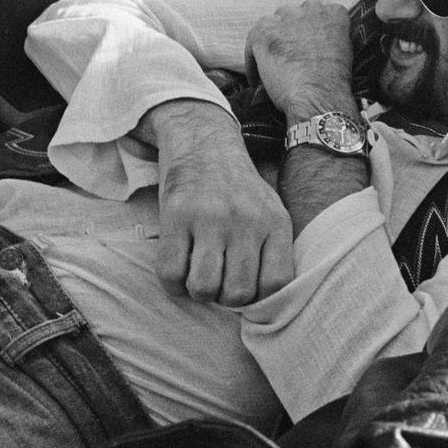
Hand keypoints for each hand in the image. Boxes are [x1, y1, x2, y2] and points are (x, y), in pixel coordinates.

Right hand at [141, 100, 294, 304]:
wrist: (205, 146)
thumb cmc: (240, 190)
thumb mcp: (272, 211)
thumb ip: (273, 250)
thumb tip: (266, 302)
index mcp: (275, 222)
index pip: (276, 283)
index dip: (260, 298)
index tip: (247, 290)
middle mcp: (246, 221)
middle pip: (238, 292)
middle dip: (226, 298)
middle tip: (220, 284)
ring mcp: (210, 219)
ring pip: (203, 287)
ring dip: (198, 292)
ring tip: (199, 277)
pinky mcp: (176, 217)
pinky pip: (170, 272)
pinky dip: (172, 284)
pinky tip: (178, 272)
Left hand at [245, 1, 355, 120]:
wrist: (318, 94)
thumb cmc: (334, 82)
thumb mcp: (345, 52)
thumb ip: (332, 38)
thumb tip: (319, 44)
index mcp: (333, 14)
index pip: (321, 12)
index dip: (313, 30)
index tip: (311, 44)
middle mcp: (310, 9)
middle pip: (295, 14)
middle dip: (292, 31)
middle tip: (291, 55)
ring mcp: (286, 20)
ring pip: (273, 23)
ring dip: (273, 40)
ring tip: (273, 65)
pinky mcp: (264, 33)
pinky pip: (253, 41)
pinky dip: (254, 59)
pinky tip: (258, 79)